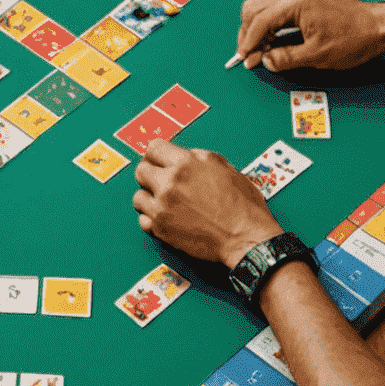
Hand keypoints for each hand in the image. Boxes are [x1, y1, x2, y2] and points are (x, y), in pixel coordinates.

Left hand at [132, 140, 280, 268]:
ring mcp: (162, 207)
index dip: (157, 153)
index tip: (159, 159)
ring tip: (164, 202)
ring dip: (149, 198)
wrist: (246, 238)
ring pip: (138, 197)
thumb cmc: (243, 206)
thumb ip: (198, 158)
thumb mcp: (225, 168)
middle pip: (140, 170)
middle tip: (160, 181)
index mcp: (185, 164)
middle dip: (150, 173)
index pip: (153, 147)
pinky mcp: (161, 229)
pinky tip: (165, 218)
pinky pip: (142, 220)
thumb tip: (183, 156)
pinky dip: (151, 219)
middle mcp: (169, 183)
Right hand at [230, 0, 384, 70]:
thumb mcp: (317, 55)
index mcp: (297, 1)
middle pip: (255, 7)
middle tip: (249, 54)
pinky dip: (269, 22)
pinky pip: (276, 5)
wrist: (380, 26)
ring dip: (257, 27)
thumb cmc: (355, 37)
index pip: (260, 20)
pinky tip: (272, 39)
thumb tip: (266, 61)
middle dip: (248, 32)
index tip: (244, 57)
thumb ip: (286, 59)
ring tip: (260, 50)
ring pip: (263, 5)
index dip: (249, 42)